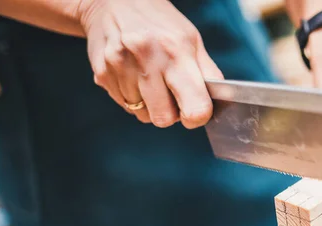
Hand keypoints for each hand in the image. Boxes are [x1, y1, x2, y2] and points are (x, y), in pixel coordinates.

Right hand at [78, 0, 222, 128]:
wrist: (112, 0)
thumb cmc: (160, 22)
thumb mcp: (192, 39)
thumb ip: (208, 73)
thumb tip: (218, 104)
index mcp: (177, 51)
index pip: (194, 108)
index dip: (197, 116)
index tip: (195, 110)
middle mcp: (147, 58)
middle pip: (164, 119)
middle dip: (170, 113)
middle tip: (170, 93)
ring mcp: (121, 66)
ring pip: (142, 115)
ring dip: (150, 104)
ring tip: (150, 78)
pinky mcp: (103, 73)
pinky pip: (125, 106)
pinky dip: (133, 97)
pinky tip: (134, 75)